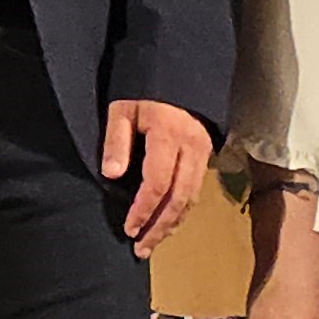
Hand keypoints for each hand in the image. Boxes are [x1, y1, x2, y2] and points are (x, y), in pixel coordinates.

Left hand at [99, 100, 213, 257]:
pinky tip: (167, 222)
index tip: (128, 229)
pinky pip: (196, 190)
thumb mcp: (121, 107)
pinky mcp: (207, 155)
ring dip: (172, 224)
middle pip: (179, 199)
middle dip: (160, 227)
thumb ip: (116, 140)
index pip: (158, 183)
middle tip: (141, 249)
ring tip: (152, 243)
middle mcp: (193, 148)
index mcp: (169, 135)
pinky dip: (181, 211)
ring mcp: (204, 152)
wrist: (179, 68)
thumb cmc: (142, 87)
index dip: (143, 210)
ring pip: (192, 198)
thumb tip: (112, 176)